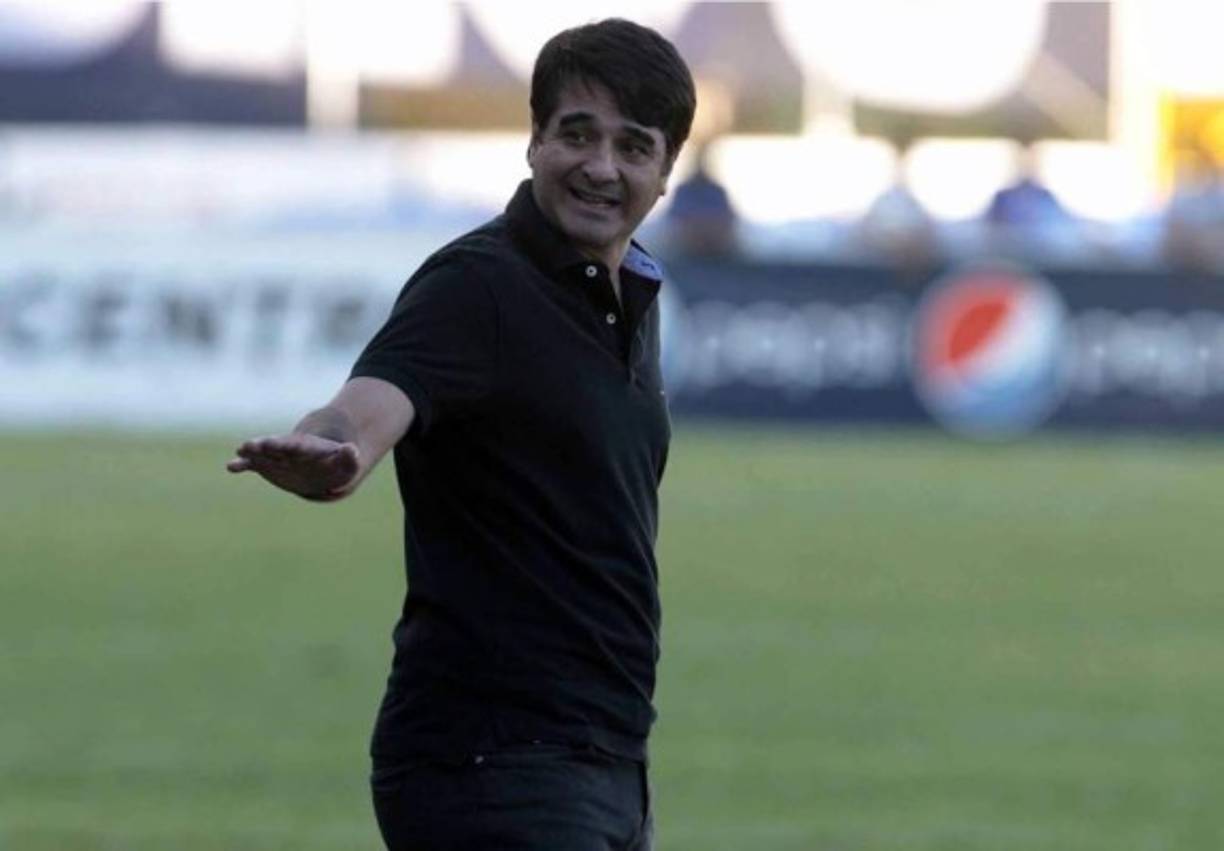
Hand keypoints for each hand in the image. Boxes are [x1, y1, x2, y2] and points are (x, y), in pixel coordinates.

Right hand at [226, 433, 360, 500]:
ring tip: (240, 450)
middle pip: (276, 446)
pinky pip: (253, 464)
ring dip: (252, 452)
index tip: (272, 443)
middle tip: (248, 444)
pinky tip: (231, 466)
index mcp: (308, 448)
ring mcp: (276, 457)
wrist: (323, 465)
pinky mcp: (267, 466)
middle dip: (264, 445)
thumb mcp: (347, 464)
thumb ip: (349, 458)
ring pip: (262, 453)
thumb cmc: (336, 466)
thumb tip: (352, 450)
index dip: (285, 445)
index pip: (296, 445)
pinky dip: (242, 464)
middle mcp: (288, 450)